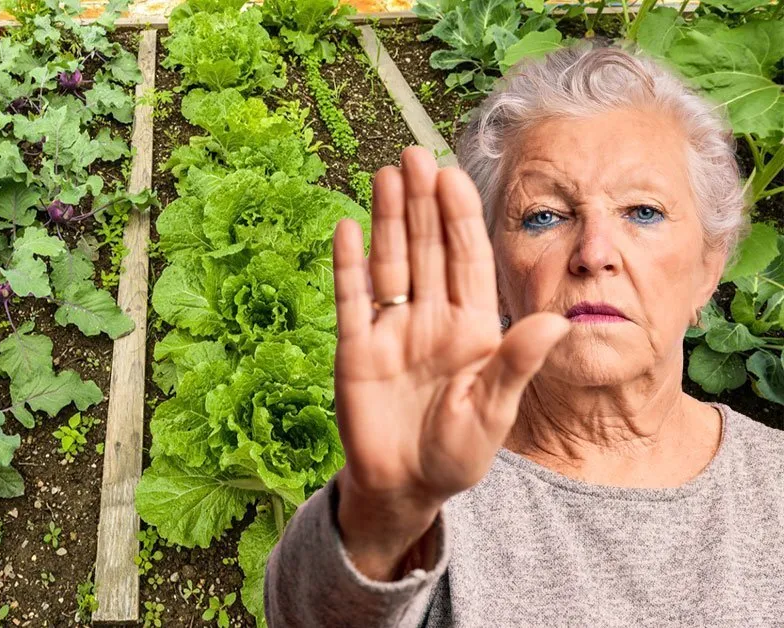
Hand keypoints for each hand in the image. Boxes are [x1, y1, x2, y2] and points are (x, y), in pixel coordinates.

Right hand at [331, 147, 567, 556]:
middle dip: (422, 202)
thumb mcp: (495, 412)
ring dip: (387, 220)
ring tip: (384, 174)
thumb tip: (558, 322)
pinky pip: (351, 299)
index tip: (452, 175)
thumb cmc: (456, 453)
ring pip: (390, 263)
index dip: (459, 217)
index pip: (466, 260)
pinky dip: (348, 265)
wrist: (405, 487)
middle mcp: (431, 318)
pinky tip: (348, 228)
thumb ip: (517, 364)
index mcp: (472, 327)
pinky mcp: (355, 349)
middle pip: (426, 249)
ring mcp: (391, 330)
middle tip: (414, 154)